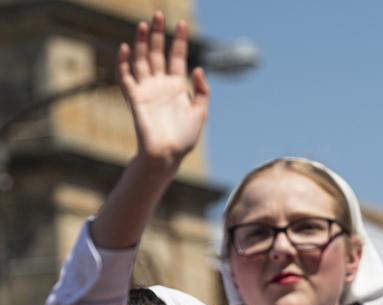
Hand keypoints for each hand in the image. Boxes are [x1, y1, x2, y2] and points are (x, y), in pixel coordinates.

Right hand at [117, 12, 208, 169]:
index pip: (177, 57)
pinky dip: (124, 63)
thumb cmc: (185, 138)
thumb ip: (202, 91)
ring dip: (142, 43)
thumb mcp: (201, 113)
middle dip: (158, 34)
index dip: (179, 40)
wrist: (168, 155)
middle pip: (158, 53)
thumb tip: (199, 69)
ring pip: (142, 60)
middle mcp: (160, 85)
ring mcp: (146, 90)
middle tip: (159, 14)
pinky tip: (126, 48)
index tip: (182, 23)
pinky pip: (126, 77)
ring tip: (144, 24)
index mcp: (177, 87)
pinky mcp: (135, 98)